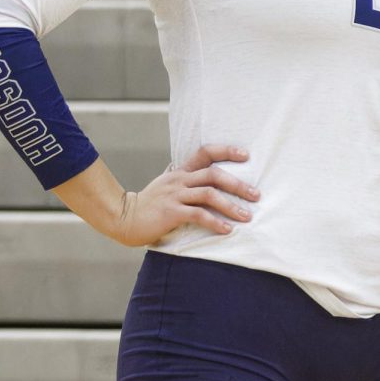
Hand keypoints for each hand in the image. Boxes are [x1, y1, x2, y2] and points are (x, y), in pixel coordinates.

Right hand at [113, 144, 259, 246]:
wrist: (123, 218)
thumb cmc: (148, 205)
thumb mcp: (166, 186)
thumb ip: (183, 180)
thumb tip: (201, 177)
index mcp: (180, 172)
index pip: (205, 152)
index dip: (226, 150)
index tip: (246, 155)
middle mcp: (179, 180)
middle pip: (213, 174)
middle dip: (238, 184)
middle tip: (256, 195)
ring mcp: (175, 195)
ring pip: (208, 194)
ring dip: (231, 206)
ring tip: (247, 216)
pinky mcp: (170, 212)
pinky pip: (197, 215)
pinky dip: (215, 222)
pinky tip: (227, 230)